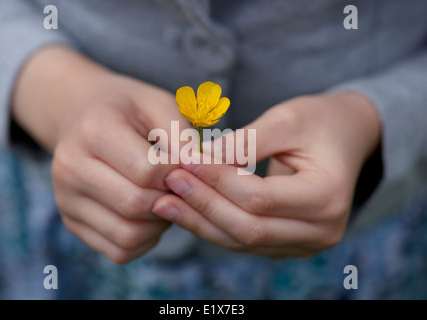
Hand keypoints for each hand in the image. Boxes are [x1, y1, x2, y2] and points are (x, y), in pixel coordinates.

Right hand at [12, 46, 188, 262]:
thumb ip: (181, 136)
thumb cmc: (130, 111)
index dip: (178, 174)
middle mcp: (70, 166)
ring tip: (166, 199)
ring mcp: (66, 198)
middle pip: (135, 204)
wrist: (84, 118)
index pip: (147, 170)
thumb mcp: (159, 105)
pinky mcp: (72, 222)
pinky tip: (151, 216)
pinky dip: (145, 240)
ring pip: (127, 234)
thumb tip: (197, 171)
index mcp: (94, 130)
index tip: (186, 166)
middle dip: (170, 201)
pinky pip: (119, 250)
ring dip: (159, 224)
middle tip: (180, 187)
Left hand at [152, 92, 380, 257]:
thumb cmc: (319, 121)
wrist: (345, 137)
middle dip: (203, 206)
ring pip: (242, 241)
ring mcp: (306, 242)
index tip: (185, 161)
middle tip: (168, 183)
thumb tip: (200, 161)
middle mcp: (321, 230)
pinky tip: (187, 210)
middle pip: (248, 228)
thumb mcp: (286, 119)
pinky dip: (214, 226)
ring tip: (165, 201)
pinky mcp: (289, 243)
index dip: (217, 181)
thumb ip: (246, 142)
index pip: (259, 198)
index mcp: (327, 196)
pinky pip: (244, 241)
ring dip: (201, 222)